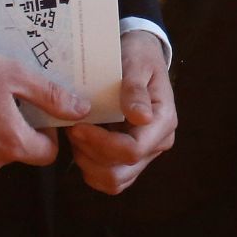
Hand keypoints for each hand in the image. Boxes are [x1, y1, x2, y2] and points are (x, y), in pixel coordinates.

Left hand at [65, 29, 176, 194]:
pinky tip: (83, 143)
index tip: (77, 126)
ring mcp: (145, 154)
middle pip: (120, 171)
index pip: (133, 150)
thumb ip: (135, 89)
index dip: (101, 144)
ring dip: (88, 163)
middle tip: (72, 128)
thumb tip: (141, 117)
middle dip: (90, 154)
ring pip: (113, 181)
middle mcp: (158, 142)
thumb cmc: (139, 56)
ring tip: (77, 135)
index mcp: (163, 121)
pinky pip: (109, 178)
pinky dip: (91, 166)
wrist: (140, 56)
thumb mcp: (136, 63)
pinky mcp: (131, 159)